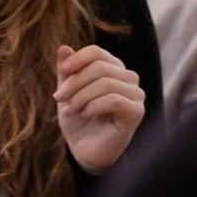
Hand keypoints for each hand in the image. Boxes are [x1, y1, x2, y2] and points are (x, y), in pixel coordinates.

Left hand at [55, 43, 145, 171]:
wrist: (84, 149)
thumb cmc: (78, 119)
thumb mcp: (67, 92)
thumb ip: (67, 71)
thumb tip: (64, 47)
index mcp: (113, 69)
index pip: (97, 52)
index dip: (77, 59)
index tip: (63, 71)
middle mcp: (129, 78)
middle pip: (99, 67)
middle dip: (74, 82)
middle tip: (59, 98)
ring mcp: (136, 95)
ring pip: (105, 83)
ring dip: (80, 97)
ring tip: (70, 110)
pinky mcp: (136, 111)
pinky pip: (113, 99)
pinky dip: (92, 106)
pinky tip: (85, 114)